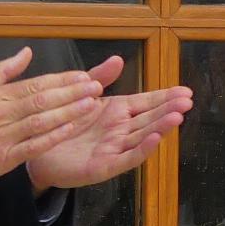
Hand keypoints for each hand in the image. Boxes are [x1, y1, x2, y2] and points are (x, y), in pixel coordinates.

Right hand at [0, 47, 105, 189]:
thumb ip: (2, 71)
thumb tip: (27, 52)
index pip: (34, 84)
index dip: (61, 81)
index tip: (84, 76)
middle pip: (41, 100)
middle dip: (72, 93)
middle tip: (96, 86)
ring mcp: (1, 137)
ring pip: (40, 121)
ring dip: (69, 112)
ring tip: (92, 104)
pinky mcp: (1, 159)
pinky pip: (32, 147)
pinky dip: (52, 137)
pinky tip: (71, 129)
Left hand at [27, 56, 192, 189]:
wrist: (37, 148)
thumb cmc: (62, 123)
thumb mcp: (82, 96)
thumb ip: (100, 77)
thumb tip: (118, 59)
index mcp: (117, 113)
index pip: (147, 102)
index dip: (166, 97)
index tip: (185, 91)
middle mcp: (120, 131)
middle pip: (149, 118)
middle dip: (169, 110)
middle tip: (187, 101)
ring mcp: (114, 149)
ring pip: (142, 137)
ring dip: (160, 127)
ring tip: (177, 117)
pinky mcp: (104, 167)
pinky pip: (126, 158)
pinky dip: (141, 150)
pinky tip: (155, 139)